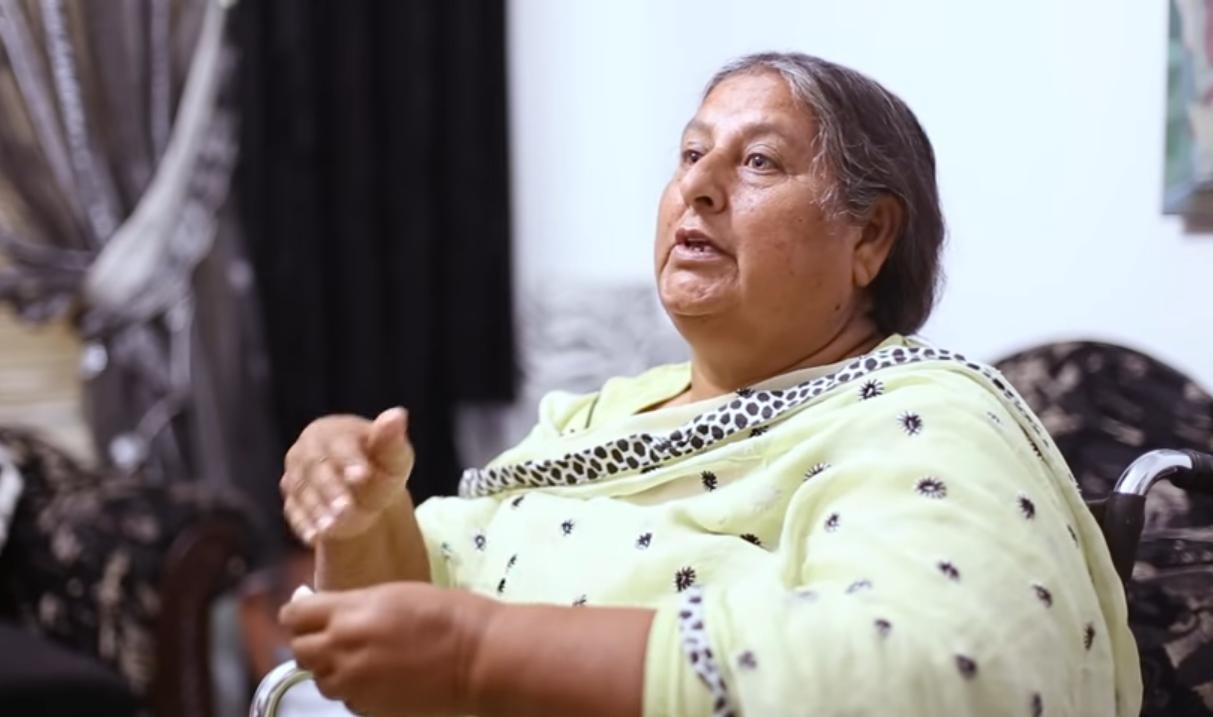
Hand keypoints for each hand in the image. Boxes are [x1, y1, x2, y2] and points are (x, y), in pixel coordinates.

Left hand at [280, 582, 497, 716]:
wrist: (477, 657)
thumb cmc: (448, 614)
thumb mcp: (395, 594)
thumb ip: (355, 604)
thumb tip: (329, 608)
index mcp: (350, 611)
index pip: (295, 615)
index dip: (298, 613)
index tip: (306, 612)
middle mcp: (342, 647)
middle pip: (299, 649)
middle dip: (310, 641)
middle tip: (332, 636)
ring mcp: (353, 681)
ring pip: (318, 678)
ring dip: (329, 668)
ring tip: (356, 659)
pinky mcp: (367, 707)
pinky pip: (343, 697)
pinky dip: (351, 688)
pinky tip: (376, 678)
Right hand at [281, 407, 414, 544]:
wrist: (364, 494)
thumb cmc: (382, 467)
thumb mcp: (394, 456)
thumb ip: (392, 439)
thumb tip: (398, 415)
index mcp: (332, 431)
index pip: (339, 444)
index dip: (350, 460)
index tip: (363, 476)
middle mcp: (306, 451)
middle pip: (316, 469)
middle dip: (331, 490)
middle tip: (346, 510)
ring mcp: (295, 476)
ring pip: (302, 492)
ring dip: (316, 510)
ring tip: (333, 527)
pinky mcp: (292, 502)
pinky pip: (294, 513)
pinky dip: (304, 524)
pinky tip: (315, 536)